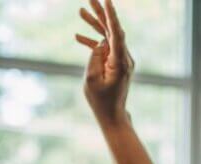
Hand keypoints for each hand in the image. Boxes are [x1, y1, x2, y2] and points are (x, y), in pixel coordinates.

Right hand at [76, 0, 132, 124]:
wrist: (112, 114)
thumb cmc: (101, 101)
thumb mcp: (91, 79)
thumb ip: (94, 58)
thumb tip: (99, 43)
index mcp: (120, 61)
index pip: (117, 34)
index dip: (111, 16)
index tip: (107, 0)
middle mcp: (124, 58)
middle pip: (112, 30)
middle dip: (102, 13)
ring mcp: (120, 60)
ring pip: (107, 36)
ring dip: (95, 24)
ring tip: (80, 11)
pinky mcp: (115, 63)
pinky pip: (104, 48)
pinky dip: (92, 42)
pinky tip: (77, 37)